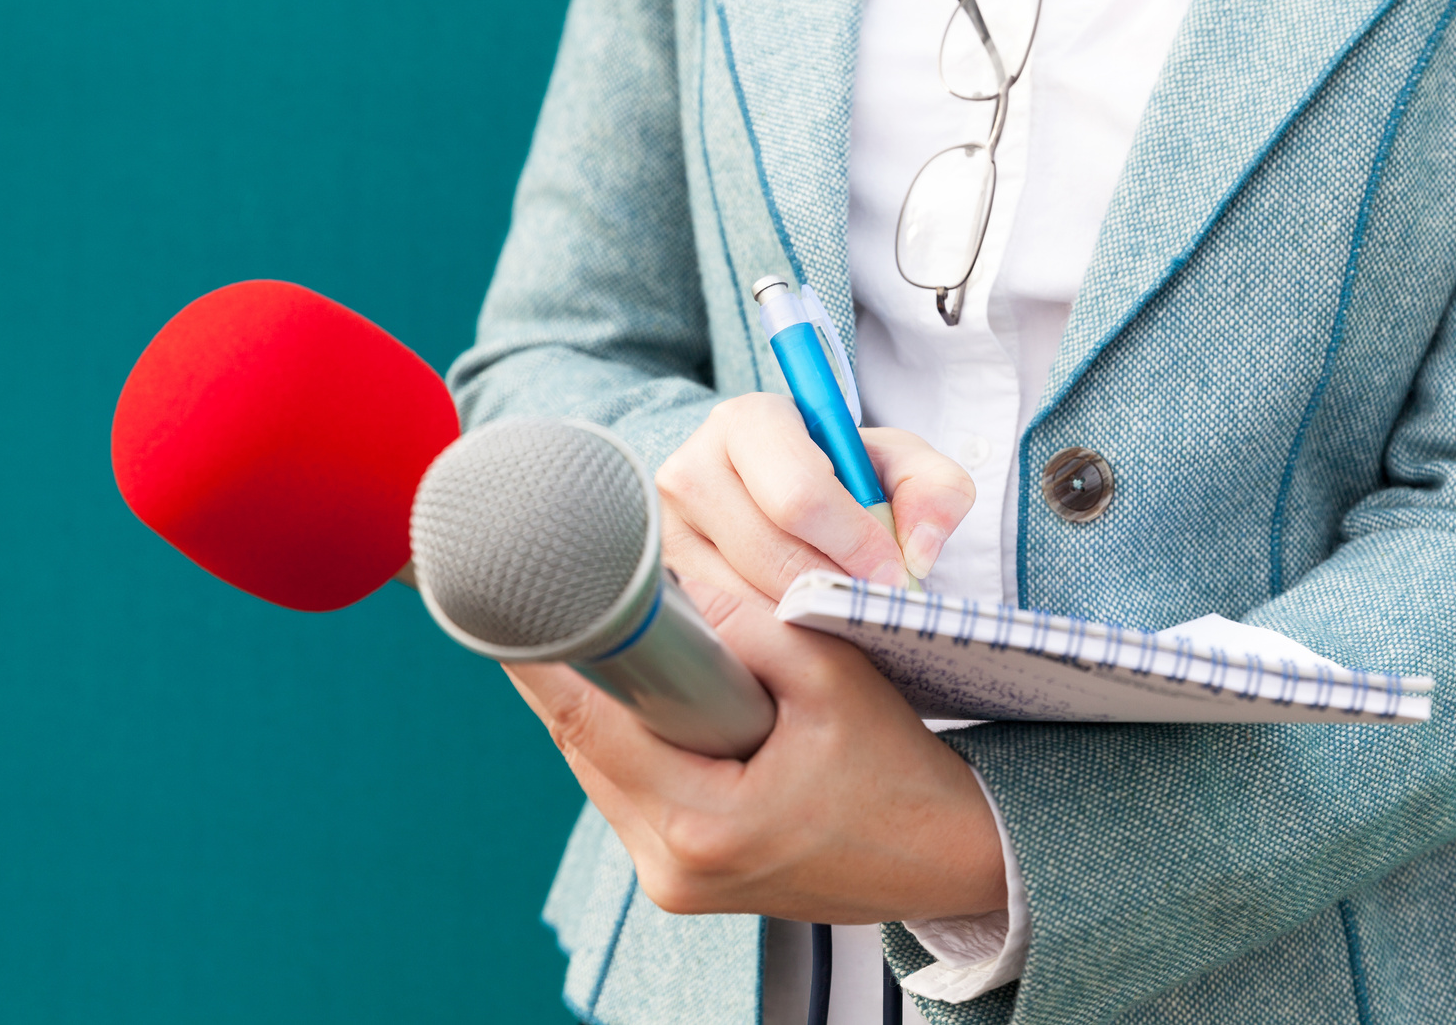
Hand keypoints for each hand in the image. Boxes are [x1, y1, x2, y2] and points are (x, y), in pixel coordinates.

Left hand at [505, 580, 1007, 922]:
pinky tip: (658, 703)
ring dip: (605, 707)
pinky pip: (629, 793)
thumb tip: (671, 575)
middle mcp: (670, 867)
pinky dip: (634, 742)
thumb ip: (746, 623)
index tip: (509, 603)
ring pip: (600, 770)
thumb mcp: (832, 678)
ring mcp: (672, 880)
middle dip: (577, 672)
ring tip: (617, 643)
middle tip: (565, 596)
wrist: (946, 854)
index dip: (543, 656)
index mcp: (702, 825)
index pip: (589, 723)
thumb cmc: (898, 772)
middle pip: (583, 747)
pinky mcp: (681, 877)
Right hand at [655, 393, 975, 607]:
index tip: (890, 574)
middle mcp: (690, 469)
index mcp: (749, 421)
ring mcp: (666, 529)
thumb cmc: (841, 474)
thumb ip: (936, 490)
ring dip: (801, 621)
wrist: (775, 490)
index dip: (853, 543)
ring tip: (839, 618)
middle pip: (768, 553)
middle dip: (831, 587)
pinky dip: (767, 641)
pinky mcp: (664, 579)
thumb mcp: (898, 464)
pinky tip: (799, 633)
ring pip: (740, 599)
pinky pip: (718, 628)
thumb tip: (918, 551)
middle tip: (870, 606)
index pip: (799, 496)